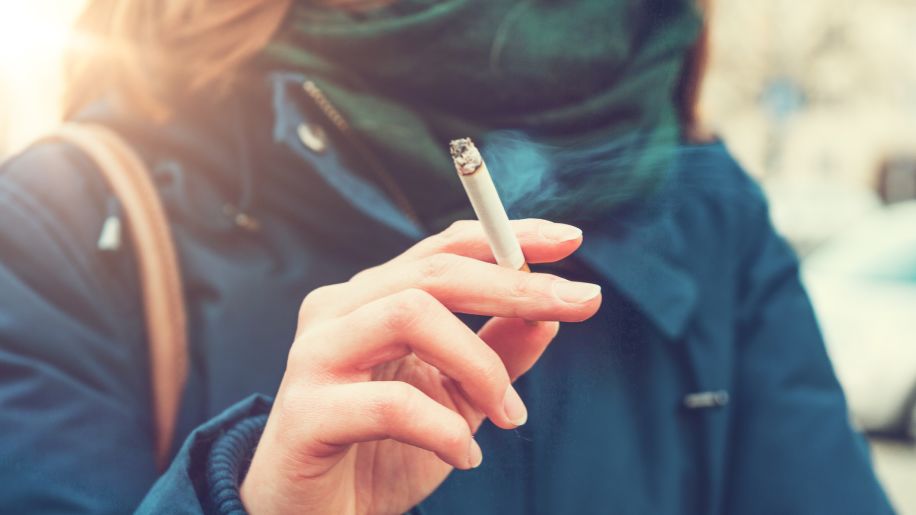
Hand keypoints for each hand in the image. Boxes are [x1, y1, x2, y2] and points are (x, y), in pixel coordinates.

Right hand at [240, 219, 600, 514]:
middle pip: (434, 272)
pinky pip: (390, 404)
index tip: (571, 240)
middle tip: (580, 304)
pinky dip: (443, 429)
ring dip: (479, 365)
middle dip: (515, 284)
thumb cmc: (382, 453)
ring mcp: (316, 356)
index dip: (508, 237)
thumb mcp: (457, 400)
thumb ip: (497, 354)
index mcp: (374, 299)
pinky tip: (465, 458)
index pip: (445, 248)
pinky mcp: (305, 412)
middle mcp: (340, 311)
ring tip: (508, 417)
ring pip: (410, 314)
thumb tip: (550, 314)